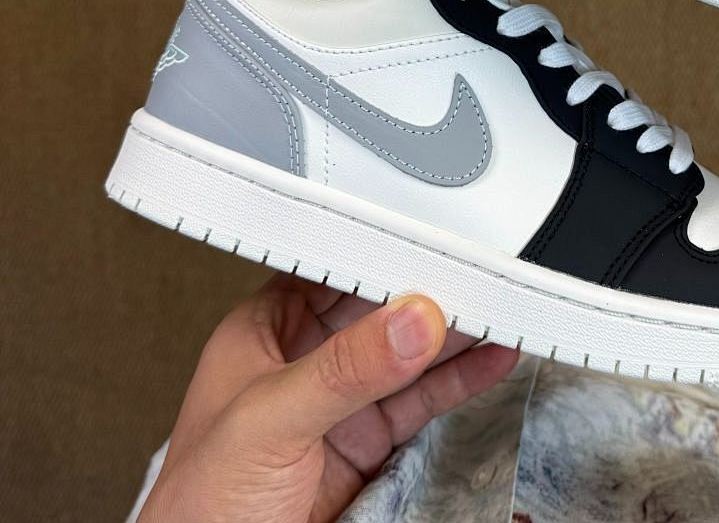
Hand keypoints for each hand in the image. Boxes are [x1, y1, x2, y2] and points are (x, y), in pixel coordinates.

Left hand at [138, 274, 518, 522]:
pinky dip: (460, 381)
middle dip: (430, 294)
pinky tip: (490, 360)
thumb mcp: (269, 422)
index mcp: (263, 333)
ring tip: (500, 310)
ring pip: (408, 355)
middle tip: (482, 278)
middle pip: (380, 311)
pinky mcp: (367, 447)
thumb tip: (410, 320)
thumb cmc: (196, 511)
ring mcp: (338, 406)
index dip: (382, 256)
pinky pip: (422, 401)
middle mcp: (303, 362)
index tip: (434, 245)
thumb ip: (342, 370)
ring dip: (455, 336)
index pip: (332, 273)